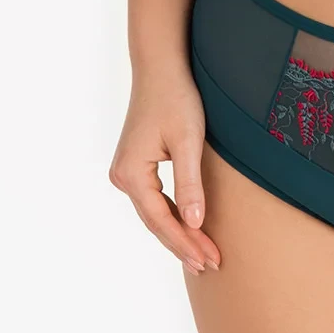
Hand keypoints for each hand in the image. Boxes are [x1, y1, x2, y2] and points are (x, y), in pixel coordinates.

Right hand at [109, 68, 220, 275]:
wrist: (161, 67)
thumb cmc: (176, 98)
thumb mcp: (187, 140)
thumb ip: (190, 183)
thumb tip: (195, 224)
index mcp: (131, 174)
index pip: (162, 220)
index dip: (187, 242)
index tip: (209, 259)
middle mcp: (123, 177)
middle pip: (156, 221)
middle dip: (184, 244)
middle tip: (210, 265)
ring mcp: (127, 172)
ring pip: (155, 213)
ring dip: (179, 232)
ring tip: (202, 255)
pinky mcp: (136, 165)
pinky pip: (155, 200)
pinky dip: (173, 215)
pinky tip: (189, 228)